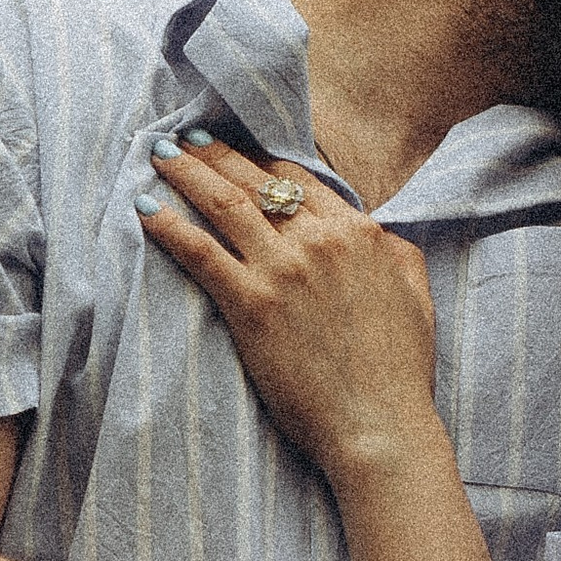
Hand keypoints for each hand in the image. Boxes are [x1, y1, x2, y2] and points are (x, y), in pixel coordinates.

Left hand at [142, 142, 439, 476]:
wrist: (379, 424)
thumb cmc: (399, 369)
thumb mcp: (415, 291)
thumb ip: (394, 250)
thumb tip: (374, 229)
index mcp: (358, 233)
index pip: (299, 178)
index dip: (260, 159)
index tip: (234, 149)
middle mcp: (319, 241)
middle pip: (255, 182)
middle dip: (215, 153)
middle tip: (183, 136)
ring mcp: (283, 271)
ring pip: (224, 205)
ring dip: (187, 174)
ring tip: (158, 155)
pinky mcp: (251, 306)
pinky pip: (201, 254)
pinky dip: (170, 228)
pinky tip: (146, 210)